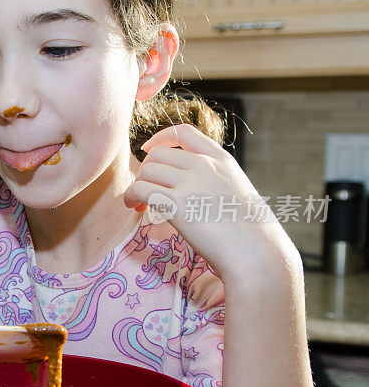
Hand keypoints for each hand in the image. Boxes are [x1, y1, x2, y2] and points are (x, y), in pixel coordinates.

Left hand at [123, 123, 299, 283]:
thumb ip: (214, 182)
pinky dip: (131, 197)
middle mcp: (204, 165)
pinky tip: (136, 209)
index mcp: (222, 160)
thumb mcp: (238, 193)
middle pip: (157, 155)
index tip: (149, 149)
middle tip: (146, 191)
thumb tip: (191, 190)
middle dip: (146, 171)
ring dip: (137, 186)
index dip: (160, 138)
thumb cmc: (250, 234)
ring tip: (139, 204)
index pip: (184, 132)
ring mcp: (190, 183)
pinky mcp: (176, 204)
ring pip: (146, 171)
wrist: (256, 254)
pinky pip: (139, 189)